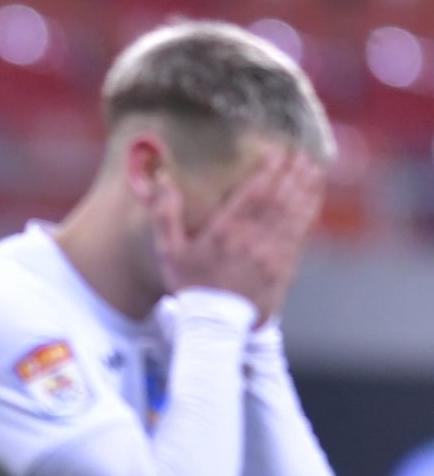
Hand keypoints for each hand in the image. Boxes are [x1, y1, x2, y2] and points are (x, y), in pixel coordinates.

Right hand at [150, 147, 324, 318]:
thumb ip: (165, 214)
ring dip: (306, 187)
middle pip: (278, 198)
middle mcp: (251, 240)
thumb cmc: (190, 284)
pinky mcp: (284, 266)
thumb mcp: (168, 250)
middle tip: (301, 153)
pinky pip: (301, 232)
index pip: (253, 193)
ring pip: (294, 212)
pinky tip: (314, 196)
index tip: (277, 151)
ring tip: (313, 167)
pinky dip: (310, 210)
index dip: (268, 170)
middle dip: (291, 173)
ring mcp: (271, 253)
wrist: (214, 324)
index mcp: (224, 232)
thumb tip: (162, 179)